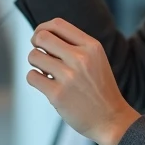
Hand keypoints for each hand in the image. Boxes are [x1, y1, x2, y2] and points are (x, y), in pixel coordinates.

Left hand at [26, 18, 140, 144]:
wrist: (111, 119)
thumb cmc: (100, 89)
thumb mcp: (96, 59)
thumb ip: (75, 45)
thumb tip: (42, 35)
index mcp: (91, 46)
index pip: (57, 24)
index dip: (43, 28)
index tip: (40, 38)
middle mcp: (81, 58)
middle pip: (42, 37)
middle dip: (35, 44)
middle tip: (40, 54)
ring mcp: (69, 77)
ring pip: (33, 56)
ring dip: (35, 63)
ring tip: (46, 72)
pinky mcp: (58, 95)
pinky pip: (32, 76)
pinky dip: (35, 79)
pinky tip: (46, 84)